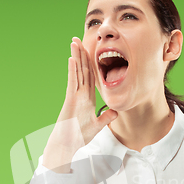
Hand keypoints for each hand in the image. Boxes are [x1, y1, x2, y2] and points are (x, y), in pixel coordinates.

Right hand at [43, 37, 117, 170]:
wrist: (68, 145)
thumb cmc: (79, 136)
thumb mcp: (97, 125)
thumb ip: (105, 117)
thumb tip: (115, 112)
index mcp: (87, 99)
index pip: (91, 77)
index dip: (92, 64)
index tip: (92, 51)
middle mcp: (80, 94)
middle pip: (83, 70)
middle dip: (82, 54)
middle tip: (80, 39)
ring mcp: (74, 96)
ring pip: (77, 72)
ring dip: (76, 57)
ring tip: (74, 42)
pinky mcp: (70, 100)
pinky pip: (72, 82)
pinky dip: (73, 71)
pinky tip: (72, 59)